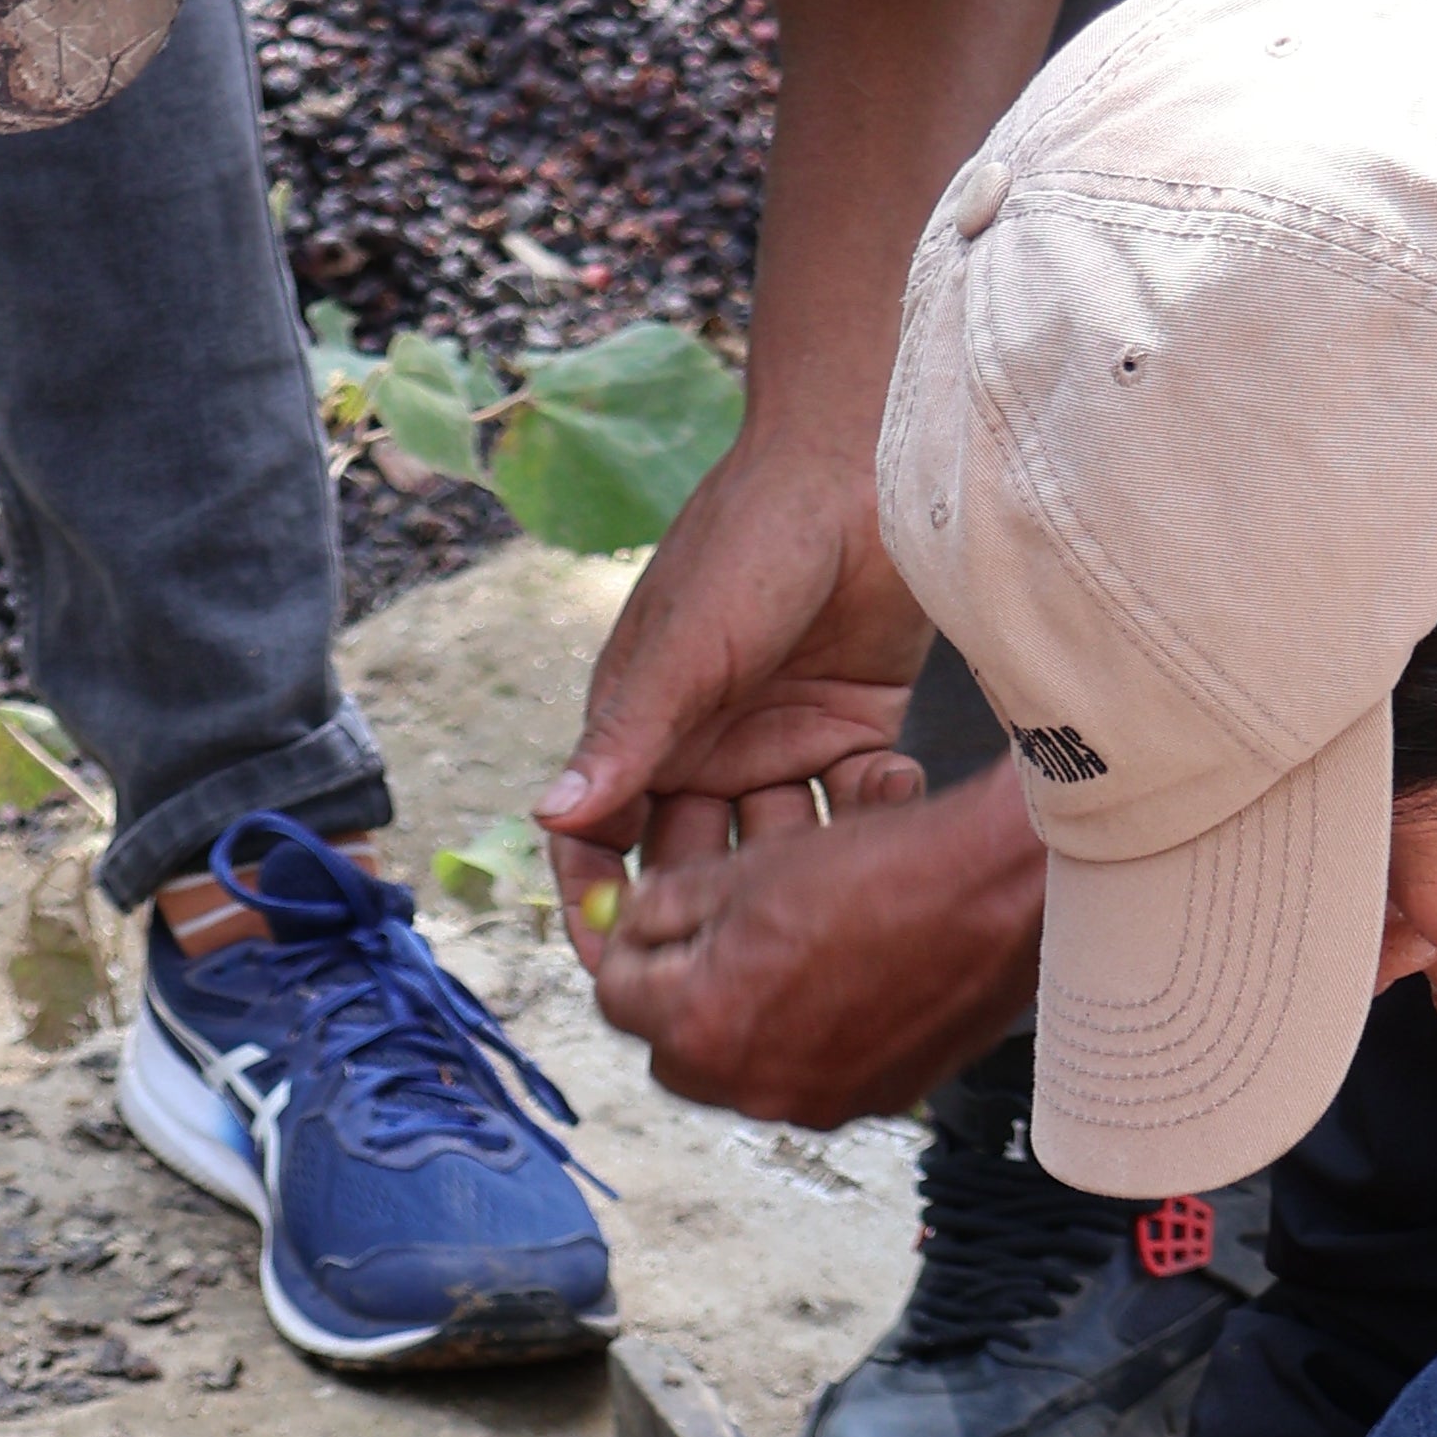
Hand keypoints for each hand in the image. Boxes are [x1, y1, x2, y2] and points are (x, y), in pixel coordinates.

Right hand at [538, 415, 928, 934]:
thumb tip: (550, 819)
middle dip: (712, 902)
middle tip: (750, 935)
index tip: (618, 969)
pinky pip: (852, 806)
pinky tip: (887, 781)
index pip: (603, 836)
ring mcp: (779, 742)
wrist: (860, 467)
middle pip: (692, 858)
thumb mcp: (684, 648)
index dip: (599, 903)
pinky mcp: (852, 731)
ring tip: (831, 864)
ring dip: (800, 863)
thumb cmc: (752, 540)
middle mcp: (705, 747)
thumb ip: (626, 740)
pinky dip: (869, 810)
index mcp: (643, 727)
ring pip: (777, 845)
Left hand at [575, 760, 1044, 1122]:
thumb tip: (630, 924)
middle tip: (709, 941)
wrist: (1000, 894)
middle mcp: (751, 1085)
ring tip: (781, 958)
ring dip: (739, 1022)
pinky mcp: (870, 1104)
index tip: (651, 918)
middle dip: (676, 998)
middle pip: (671, 1052)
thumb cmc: (880, 869)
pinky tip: (837, 982)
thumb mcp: (749, 869)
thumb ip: (667, 905)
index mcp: (702, 1023)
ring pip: (738, 1072)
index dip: (627, 947)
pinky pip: (805, 1078)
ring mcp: (813, 1102)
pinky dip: (803, 1038)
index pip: (615, 995)